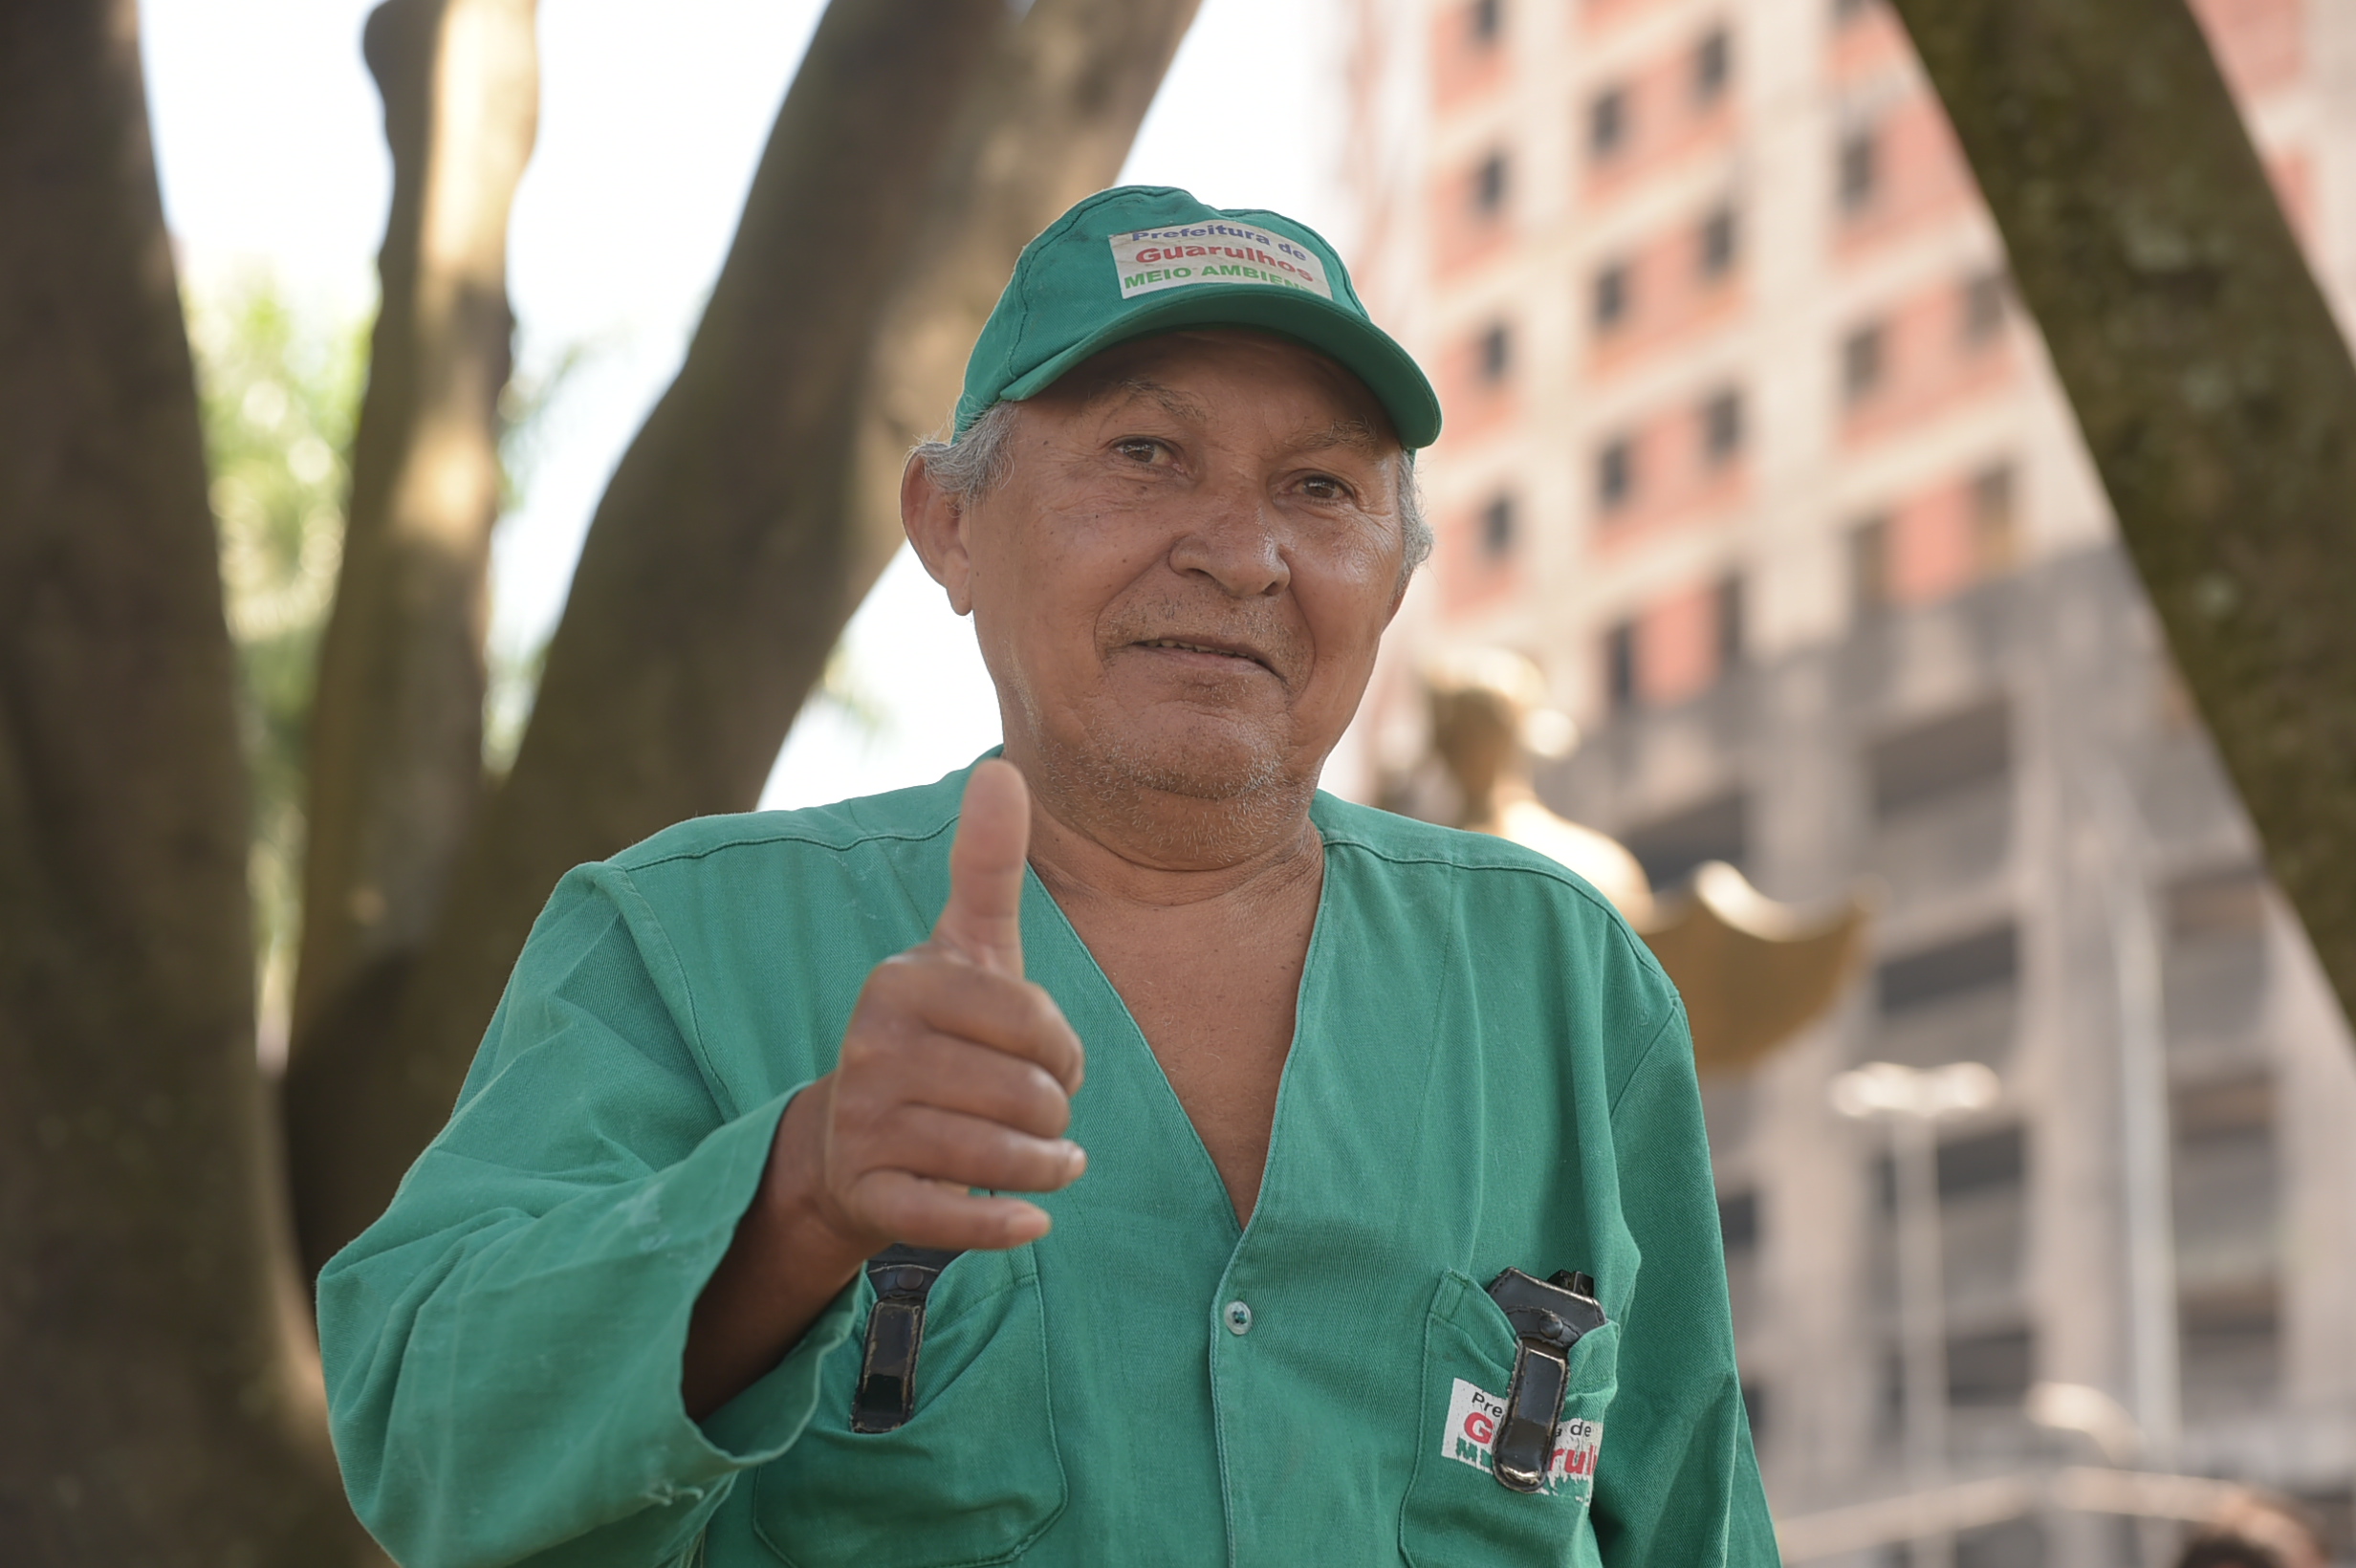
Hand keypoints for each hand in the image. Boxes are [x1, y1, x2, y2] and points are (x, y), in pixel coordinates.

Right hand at [686, 761, 1085, 1416]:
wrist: (852, 1140)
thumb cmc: (937, 1034)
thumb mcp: (964, 951)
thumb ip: (986, 867)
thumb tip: (1002, 767)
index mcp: (900, 984)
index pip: (1031, 1022)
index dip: (1064, 1050)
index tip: (1057, 1060)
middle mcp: (871, 1050)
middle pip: (1023, 1095)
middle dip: (1055, 1113)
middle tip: (1045, 1116)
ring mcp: (863, 1125)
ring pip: (997, 1158)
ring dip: (1045, 1168)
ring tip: (1052, 1162)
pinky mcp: (866, 1195)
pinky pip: (949, 1218)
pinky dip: (1001, 1225)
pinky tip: (1032, 1220)